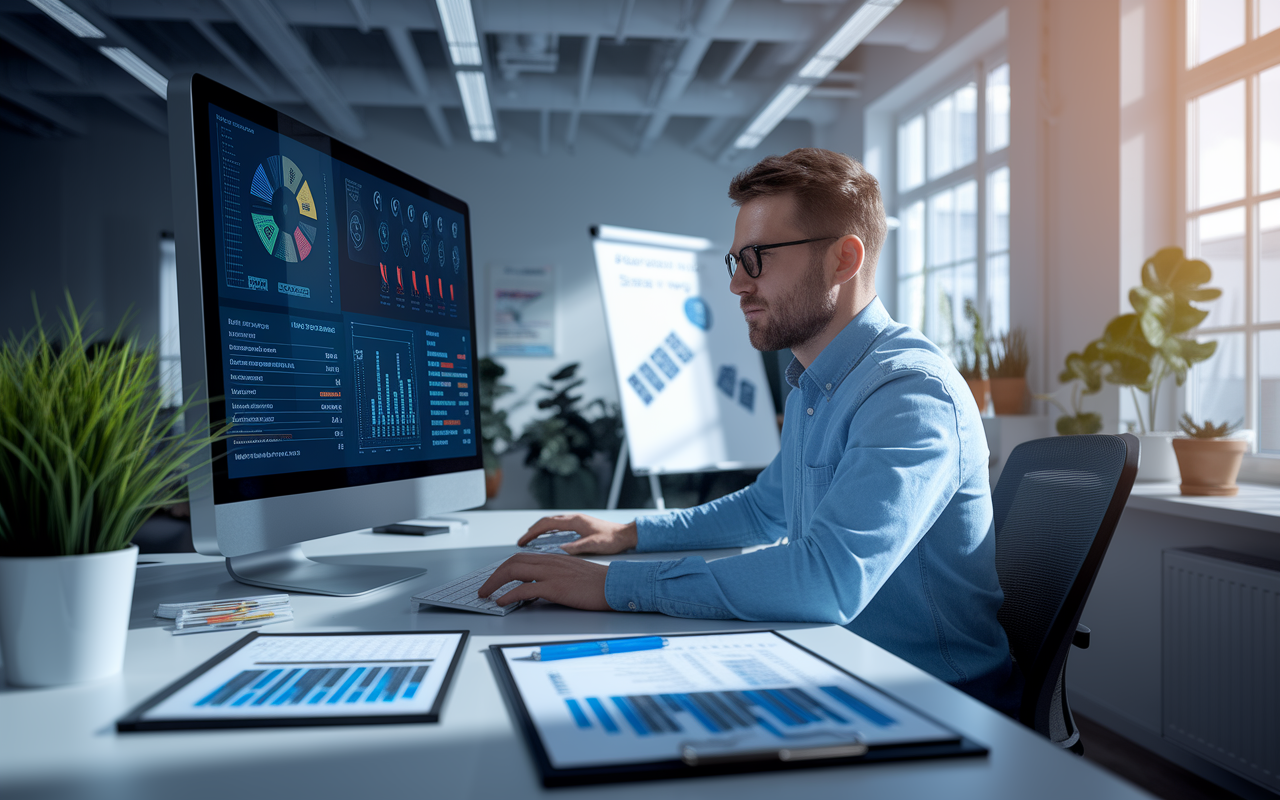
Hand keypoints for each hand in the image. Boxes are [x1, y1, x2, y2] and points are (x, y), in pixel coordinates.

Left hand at [477, 553, 610, 610]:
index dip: (503, 568)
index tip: (495, 579)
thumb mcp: (570, 576)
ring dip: (496, 583)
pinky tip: (502, 602)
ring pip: (514, 571)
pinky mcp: (555, 586)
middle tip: (484, 589)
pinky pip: (525, 588)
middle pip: (513, 562)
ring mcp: (551, 573)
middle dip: (494, 576)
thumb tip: (535, 592)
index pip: (521, 558)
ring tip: (487, 594)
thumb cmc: (596, 584)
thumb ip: (553, 579)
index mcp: (553, 559)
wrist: (615, 585)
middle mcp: (549, 562)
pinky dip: (509, 594)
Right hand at [517, 513, 637, 554]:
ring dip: (539, 530)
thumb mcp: (594, 544)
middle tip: (521, 542)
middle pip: (546, 521)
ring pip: (552, 522)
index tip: (522, 541)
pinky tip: (547, 538)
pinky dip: (548, 530)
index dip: (532, 532)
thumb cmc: (612, 540)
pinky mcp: (580, 525)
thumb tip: (561, 549)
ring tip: (529, 540)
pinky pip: (559, 526)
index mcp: (575, 521)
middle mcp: (574, 518)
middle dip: (532, 531)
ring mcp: (577, 521)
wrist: (625, 535)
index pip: (547, 524)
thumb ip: (577, 547)